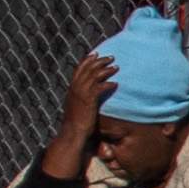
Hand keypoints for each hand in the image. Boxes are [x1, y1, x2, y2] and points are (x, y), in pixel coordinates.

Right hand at [45, 51, 115, 172]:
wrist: (73, 134)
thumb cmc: (76, 124)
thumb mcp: (76, 107)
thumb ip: (80, 99)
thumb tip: (87, 97)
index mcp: (72, 89)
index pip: (79, 70)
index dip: (87, 60)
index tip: (95, 54)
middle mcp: (75, 89)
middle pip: (88, 69)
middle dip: (100, 61)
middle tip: (111, 57)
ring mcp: (81, 94)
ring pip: (94, 75)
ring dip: (106, 70)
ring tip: (116, 67)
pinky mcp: (89, 101)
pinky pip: (100, 87)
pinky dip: (108, 84)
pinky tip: (115, 84)